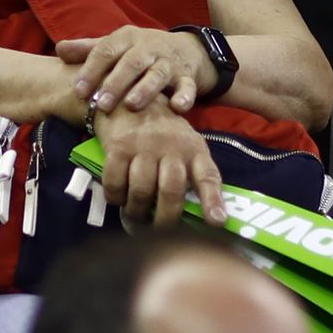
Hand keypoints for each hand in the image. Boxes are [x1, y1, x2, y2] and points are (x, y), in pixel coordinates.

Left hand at [58, 26, 215, 116]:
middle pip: (132, 62)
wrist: (185, 49)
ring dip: (145, 89)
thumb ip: (88, 50)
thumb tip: (59, 49)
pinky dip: (185, 96)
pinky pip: (187, 86)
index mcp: (126, 38)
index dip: (91, 69)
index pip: (106, 51)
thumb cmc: (140, 52)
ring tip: (132, 105)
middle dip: (116, 82)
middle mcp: (148, 47)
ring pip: (158, 73)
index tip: (79, 90)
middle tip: (102, 104)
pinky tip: (177, 107)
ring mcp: (168, 62)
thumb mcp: (115, 46)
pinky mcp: (187, 77)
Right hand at [94, 105, 225, 225]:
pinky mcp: (118, 146)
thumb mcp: (185, 146)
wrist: (129, 99)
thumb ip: (192, 175)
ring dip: (136, 212)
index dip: (213, 200)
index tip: (217, 222)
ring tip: (135, 217)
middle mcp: (172, 146)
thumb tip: (201, 217)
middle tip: (158, 233)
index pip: (207, 176)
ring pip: (141, 190)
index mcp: (194, 149)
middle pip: (171, 190)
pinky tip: (118, 199)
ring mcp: (144, 145)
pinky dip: (115, 197)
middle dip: (165, 220)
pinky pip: (115, 182)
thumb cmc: (162, 133)